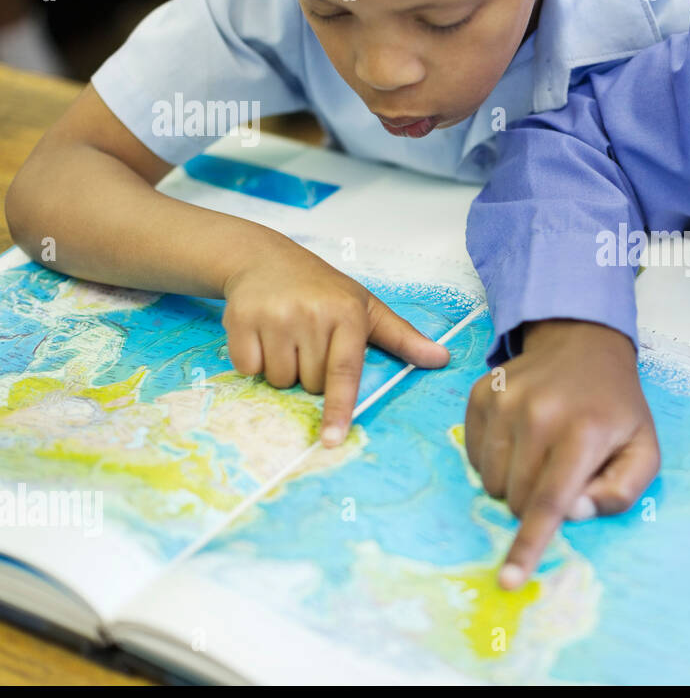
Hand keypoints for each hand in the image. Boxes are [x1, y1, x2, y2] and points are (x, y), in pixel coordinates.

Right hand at [221, 242, 448, 445]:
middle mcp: (311, 314)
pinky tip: (262, 334)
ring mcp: (274, 316)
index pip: (345, 371)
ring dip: (283, 369)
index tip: (332, 438)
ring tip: (286, 336)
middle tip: (310, 341)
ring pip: (280, 380)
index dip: (338, 407)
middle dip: (312, 374)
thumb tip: (441, 359)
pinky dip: (254, 361)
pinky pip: (249, 368)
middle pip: (312, 384)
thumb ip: (402, 337)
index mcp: (347, 313)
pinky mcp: (240, 320)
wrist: (265, 258)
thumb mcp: (366, 307)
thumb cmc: (323, 289)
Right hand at [465, 319, 659, 589]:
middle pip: (518, 499)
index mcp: (583, 432)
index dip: (528, 545)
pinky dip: (496, 460)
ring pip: (492, 481)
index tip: (508, 580)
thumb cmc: (616, 407)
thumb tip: (573, 512)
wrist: (583, 344)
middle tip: (561, 472)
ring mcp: (504, 402)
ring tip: (542, 451)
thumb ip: (619, 492)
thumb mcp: (643, 450)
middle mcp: (538, 414)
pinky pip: (475, 457)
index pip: (549, 501)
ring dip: (515, 482)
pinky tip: (521, 436)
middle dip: (536, 503)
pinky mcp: (481, 395)